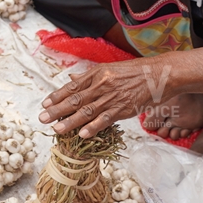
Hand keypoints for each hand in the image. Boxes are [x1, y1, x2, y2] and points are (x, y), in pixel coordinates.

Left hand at [39, 59, 168, 137]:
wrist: (160, 74)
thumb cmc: (136, 72)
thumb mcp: (110, 68)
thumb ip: (90, 76)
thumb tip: (71, 78)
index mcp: (97, 73)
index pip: (73, 86)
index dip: (58, 96)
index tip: (45, 104)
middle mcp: (102, 84)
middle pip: (76, 99)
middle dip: (57, 110)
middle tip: (42, 118)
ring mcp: (113, 97)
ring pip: (87, 111)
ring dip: (71, 121)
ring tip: (57, 130)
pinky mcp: (124, 108)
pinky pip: (106, 119)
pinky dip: (93, 127)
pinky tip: (82, 134)